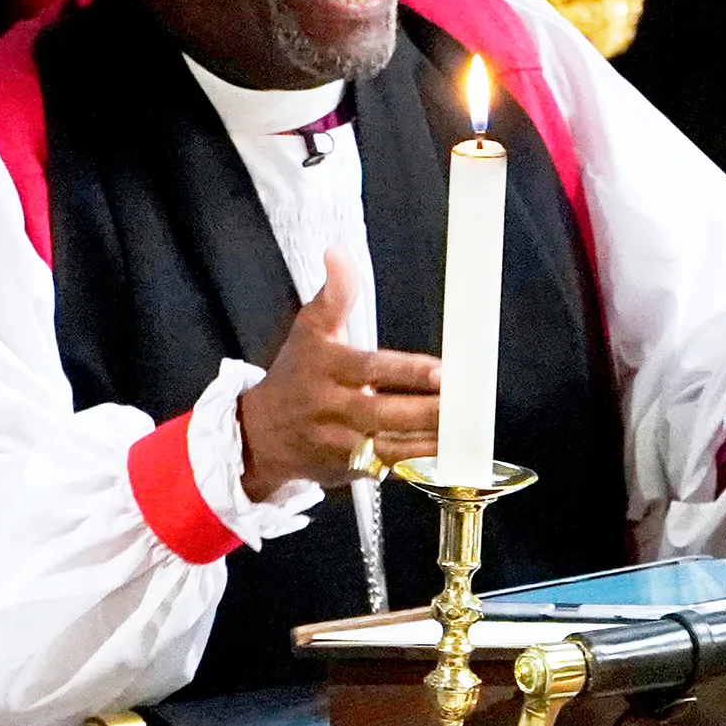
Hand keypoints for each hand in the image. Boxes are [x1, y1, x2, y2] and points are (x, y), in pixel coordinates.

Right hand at [238, 248, 441, 498]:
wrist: (260, 436)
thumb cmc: (294, 377)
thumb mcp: (309, 330)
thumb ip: (334, 295)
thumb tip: (338, 254)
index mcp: (326, 368)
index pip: (371, 369)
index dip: (407, 372)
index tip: (441, 371)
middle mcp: (332, 409)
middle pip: (384, 413)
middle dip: (427, 411)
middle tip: (465, 403)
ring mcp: (341, 444)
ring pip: (391, 448)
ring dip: (430, 442)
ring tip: (465, 430)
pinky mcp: (350, 471)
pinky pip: (390, 470)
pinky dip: (418, 464)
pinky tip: (447, 454)